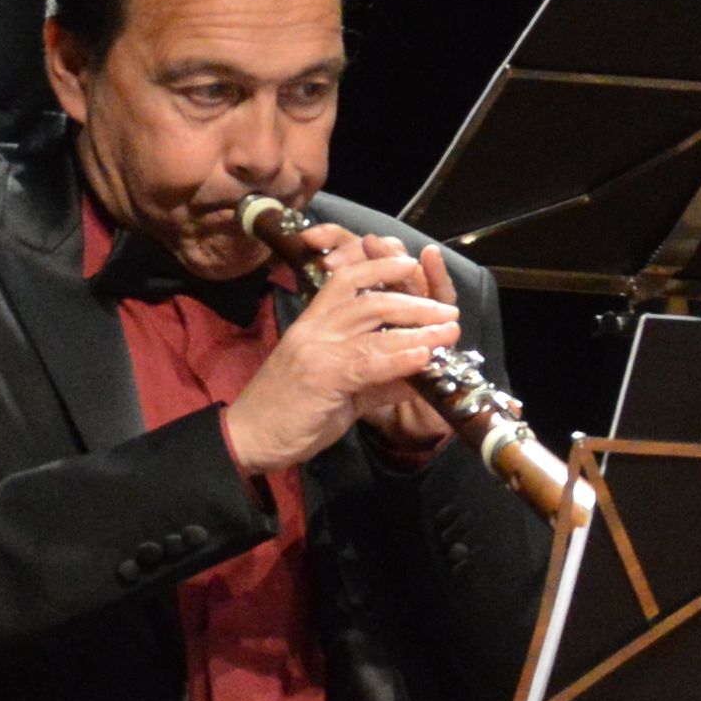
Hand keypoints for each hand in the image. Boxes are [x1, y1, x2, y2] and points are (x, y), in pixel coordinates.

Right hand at [226, 229, 458, 475]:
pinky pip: (368, 362)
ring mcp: (317, 350)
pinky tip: (425, 357)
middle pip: (370, 299)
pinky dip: (400, 358)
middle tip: (448, 310)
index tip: (412, 263)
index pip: (347, 280)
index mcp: (313, 323)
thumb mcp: (341, 386)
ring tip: (451, 330)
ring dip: (419, 327)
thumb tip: (421, 372)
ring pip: (374, 325)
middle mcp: (314, 329)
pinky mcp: (322, 377)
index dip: (381, 266)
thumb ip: (378, 375)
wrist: (250, 437)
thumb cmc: (292, 410)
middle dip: (415, 301)